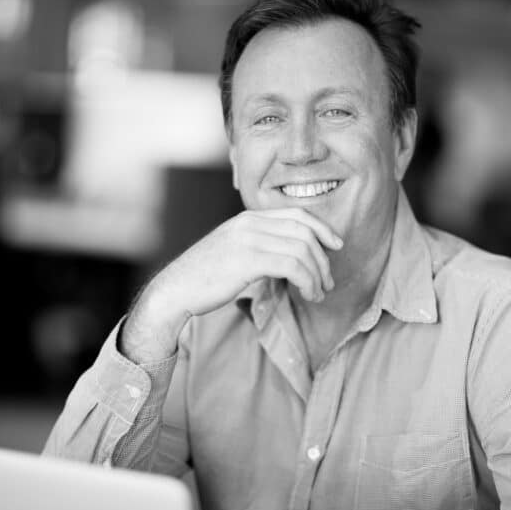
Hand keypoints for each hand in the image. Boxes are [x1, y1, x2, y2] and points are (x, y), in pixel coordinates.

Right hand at [122, 208, 342, 355]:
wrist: (174, 290)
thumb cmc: (203, 278)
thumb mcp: (233, 253)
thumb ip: (259, 249)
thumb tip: (288, 261)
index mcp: (247, 219)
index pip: (297, 215)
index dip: (322, 228)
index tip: (336, 245)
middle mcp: (250, 224)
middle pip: (304, 231)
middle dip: (323, 258)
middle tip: (328, 282)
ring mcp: (248, 239)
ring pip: (302, 249)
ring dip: (317, 274)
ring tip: (318, 294)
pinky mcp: (248, 259)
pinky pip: (292, 265)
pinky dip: (307, 281)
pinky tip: (307, 294)